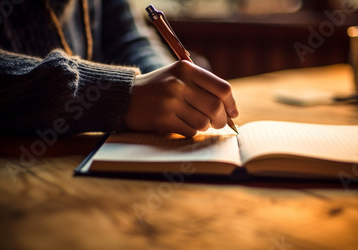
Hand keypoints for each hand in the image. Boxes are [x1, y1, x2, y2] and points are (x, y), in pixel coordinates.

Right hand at [124, 60, 238, 136]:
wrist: (124, 97)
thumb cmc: (158, 89)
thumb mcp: (178, 77)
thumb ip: (203, 86)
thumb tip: (231, 110)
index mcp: (186, 69)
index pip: (222, 88)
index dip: (231, 104)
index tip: (233, 113)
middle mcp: (179, 83)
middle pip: (216, 107)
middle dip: (221, 120)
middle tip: (219, 124)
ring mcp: (170, 101)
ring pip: (204, 122)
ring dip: (203, 126)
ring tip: (195, 122)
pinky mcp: (162, 118)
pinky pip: (189, 131)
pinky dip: (190, 132)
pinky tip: (180, 125)